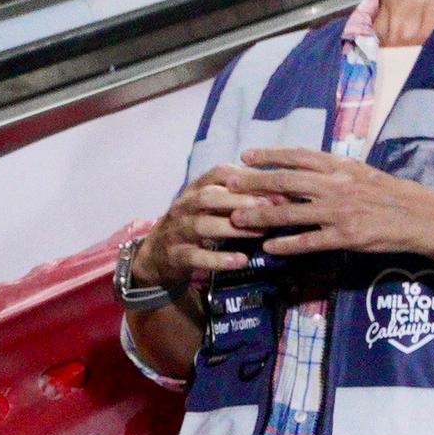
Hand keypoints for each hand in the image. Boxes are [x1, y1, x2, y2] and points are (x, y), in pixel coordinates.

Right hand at [133, 165, 264, 298]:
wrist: (155, 254)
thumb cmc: (193, 223)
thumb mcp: (209, 204)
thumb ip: (235, 195)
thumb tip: (278, 190)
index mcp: (196, 189)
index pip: (219, 174)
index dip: (247, 176)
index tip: (276, 183)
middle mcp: (184, 206)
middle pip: (209, 197)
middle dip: (241, 200)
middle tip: (272, 206)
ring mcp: (178, 231)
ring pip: (204, 226)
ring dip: (234, 229)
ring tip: (261, 233)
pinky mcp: (176, 255)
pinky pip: (196, 257)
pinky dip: (219, 259)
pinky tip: (241, 260)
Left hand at [228, 146, 433, 267]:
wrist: (424, 218)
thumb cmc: (395, 196)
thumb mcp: (365, 175)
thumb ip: (337, 173)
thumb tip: (308, 171)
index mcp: (342, 167)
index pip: (299, 156)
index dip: (270, 155)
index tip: (246, 155)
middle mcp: (337, 185)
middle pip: (286, 181)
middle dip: (254, 183)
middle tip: (228, 184)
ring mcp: (340, 212)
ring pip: (291, 212)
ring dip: (260, 216)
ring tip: (237, 219)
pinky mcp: (346, 237)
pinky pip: (309, 241)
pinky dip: (286, 244)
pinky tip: (269, 248)